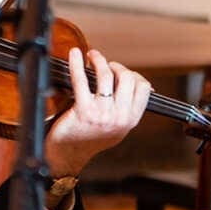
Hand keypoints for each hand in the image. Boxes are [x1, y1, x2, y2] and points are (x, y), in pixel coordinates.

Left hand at [44, 48, 150, 177]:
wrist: (67, 154)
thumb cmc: (87, 138)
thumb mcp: (116, 128)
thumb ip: (127, 109)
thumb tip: (141, 86)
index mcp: (130, 120)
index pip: (143, 88)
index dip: (133, 75)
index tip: (120, 71)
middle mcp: (119, 117)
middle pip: (128, 78)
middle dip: (116, 66)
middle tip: (105, 63)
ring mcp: (102, 114)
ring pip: (107, 76)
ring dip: (99, 60)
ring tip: (92, 55)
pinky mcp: (83, 110)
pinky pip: (82, 80)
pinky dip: (77, 64)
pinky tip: (75, 55)